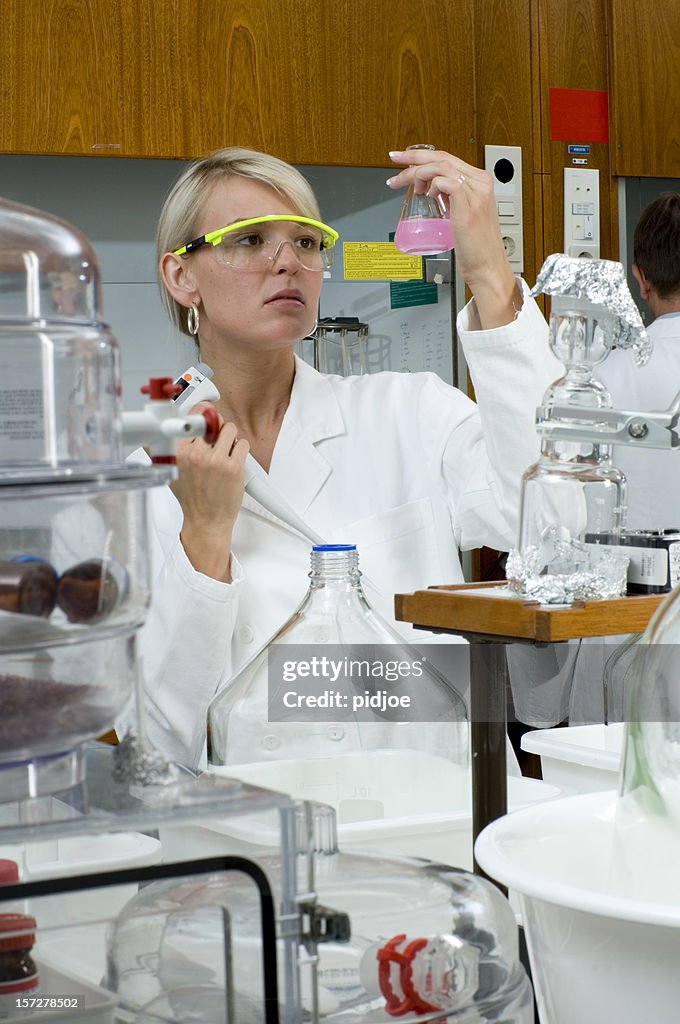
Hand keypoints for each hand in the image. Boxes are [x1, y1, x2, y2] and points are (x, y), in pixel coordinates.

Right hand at [170, 402, 249, 580]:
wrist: (206, 521)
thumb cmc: (191, 498)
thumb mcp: (168, 472)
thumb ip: (161, 451)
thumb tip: (153, 431)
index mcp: (176, 452)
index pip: (188, 415)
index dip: (199, 411)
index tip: (202, 410)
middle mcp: (195, 454)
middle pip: (211, 419)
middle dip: (215, 427)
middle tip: (214, 438)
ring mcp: (215, 460)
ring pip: (229, 428)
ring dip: (230, 437)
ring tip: (225, 451)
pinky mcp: (234, 467)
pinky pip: (243, 443)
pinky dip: (241, 449)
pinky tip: (234, 460)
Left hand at [387, 148, 520, 328]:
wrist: (487, 268)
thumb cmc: (475, 248)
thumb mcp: (462, 215)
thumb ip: (451, 200)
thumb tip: (431, 192)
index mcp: (480, 182)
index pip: (448, 159)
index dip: (423, 156)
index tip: (404, 160)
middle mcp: (480, 183)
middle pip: (442, 157)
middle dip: (413, 156)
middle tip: (395, 159)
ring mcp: (475, 194)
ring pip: (440, 167)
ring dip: (416, 172)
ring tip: (402, 183)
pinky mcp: (468, 206)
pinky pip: (445, 183)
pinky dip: (432, 186)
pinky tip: (426, 196)